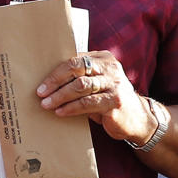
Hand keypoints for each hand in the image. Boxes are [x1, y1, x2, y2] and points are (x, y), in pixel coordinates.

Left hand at [37, 50, 156, 145]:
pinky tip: (61, 112)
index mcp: (104, 59)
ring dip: (60, 96)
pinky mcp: (115, 101)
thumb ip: (81, 77)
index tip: (41, 84)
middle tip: (40, 93)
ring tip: (46, 104)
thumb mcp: (98, 83)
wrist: (137, 119)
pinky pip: (88, 103)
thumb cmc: (110, 99)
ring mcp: (114, 84)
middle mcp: (111, 68)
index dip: (56, 72)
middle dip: (55, 81)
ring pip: (80, 86)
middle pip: (76, 70)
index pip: (75, 60)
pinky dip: (71, 107)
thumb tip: (49, 81)